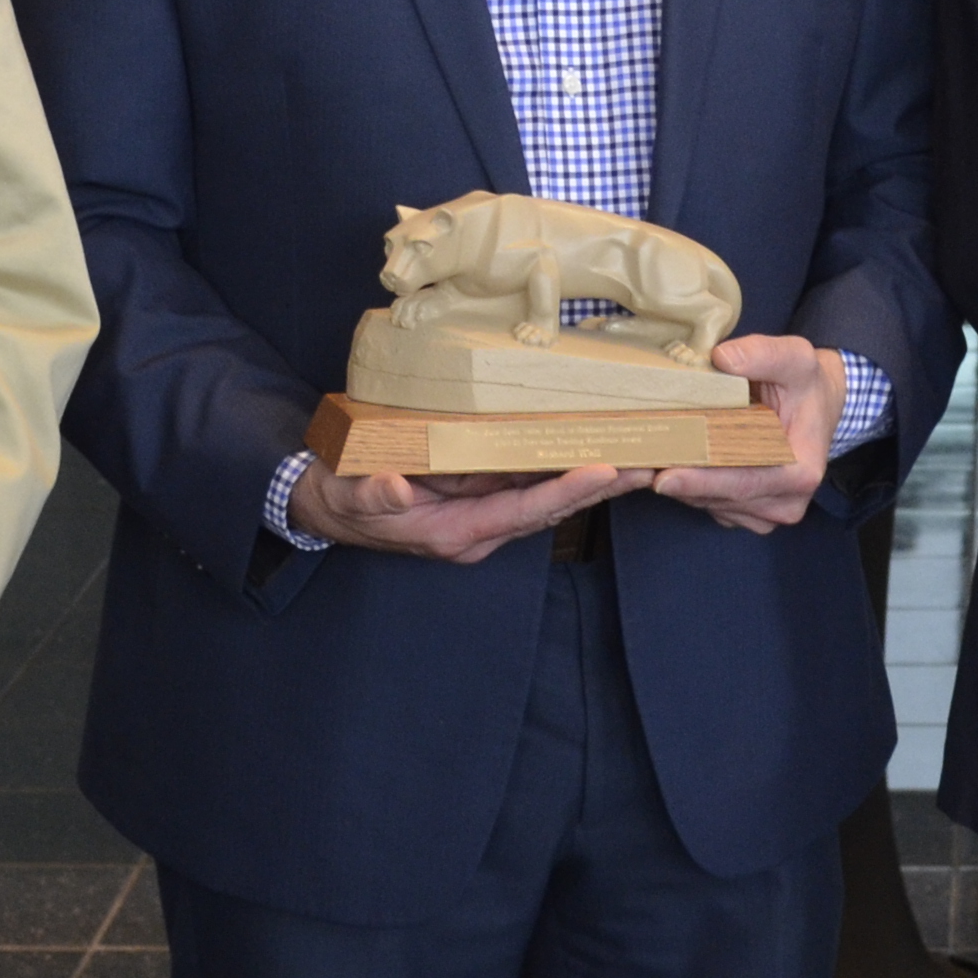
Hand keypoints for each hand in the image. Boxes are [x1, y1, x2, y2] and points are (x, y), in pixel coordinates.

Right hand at [299, 452, 648, 565]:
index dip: (564, 492)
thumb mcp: (350, 497)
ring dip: (592, 476)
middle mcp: (479, 527)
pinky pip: (530, 480)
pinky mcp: (479, 493)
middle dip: (599, 485)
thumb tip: (394, 488)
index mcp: (456, 533)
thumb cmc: (342, 500)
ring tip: (639, 452)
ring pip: (547, 493)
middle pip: (550, 506)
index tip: (604, 471)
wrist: (328, 506)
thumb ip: (373, 496)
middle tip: (649, 462)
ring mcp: (482, 511)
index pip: (522, 511)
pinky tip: (592, 445)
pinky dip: (563, 465)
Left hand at [651, 335, 841, 532]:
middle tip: (636, 465)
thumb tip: (723, 358)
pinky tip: (670, 462)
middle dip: (679, 482)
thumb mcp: (795, 358)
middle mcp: (786, 503)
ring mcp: (766, 514)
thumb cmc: (805, 384)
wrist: (817, 405)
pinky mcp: (748, 514)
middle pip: (720, 498)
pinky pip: (710, 506)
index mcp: (800, 473)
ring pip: (709, 505)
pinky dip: (688, 487)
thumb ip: (763, 354)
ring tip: (646, 460)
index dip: (703, 481)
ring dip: (679, 485)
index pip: (744, 482)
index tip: (664, 477)